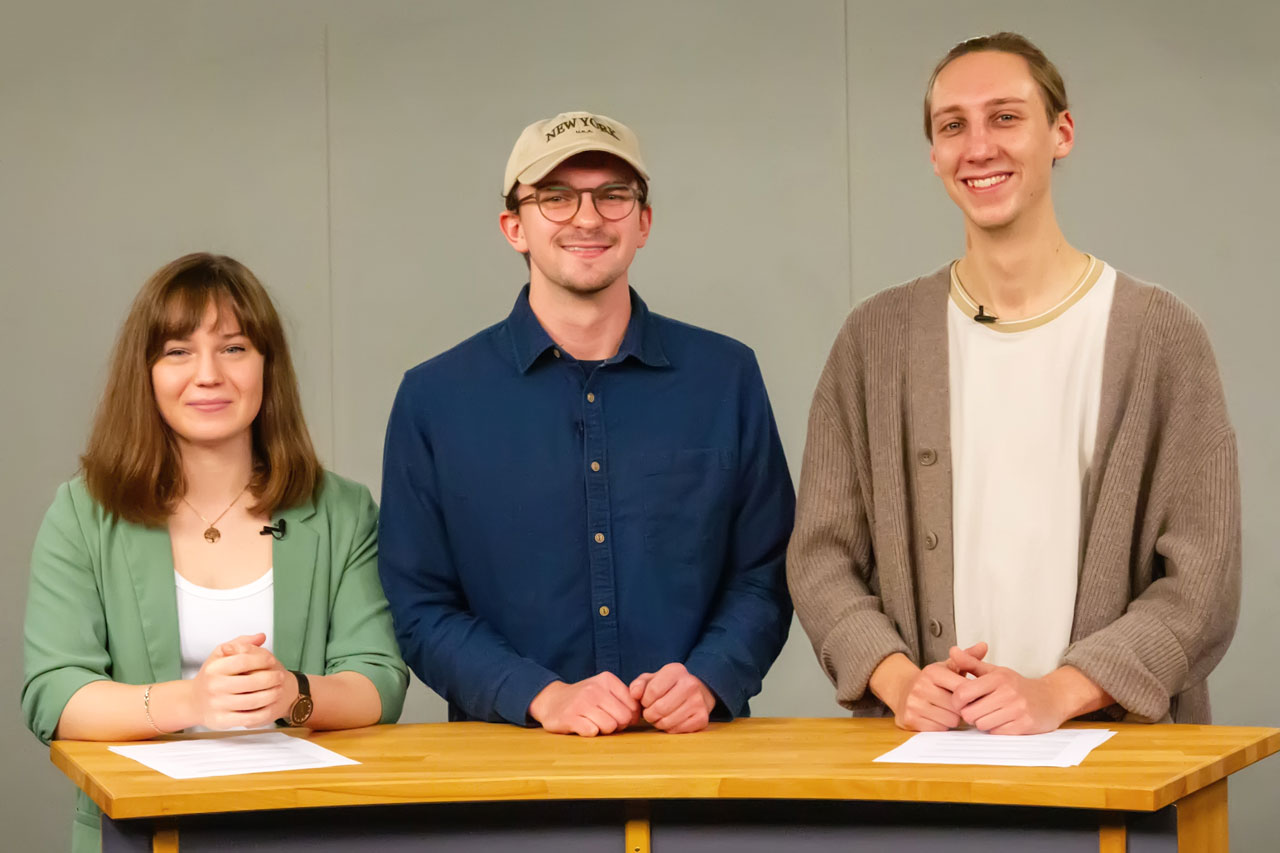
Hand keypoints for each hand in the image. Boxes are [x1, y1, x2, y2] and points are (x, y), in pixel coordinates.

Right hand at [190, 633, 291, 729]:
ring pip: (252, 701)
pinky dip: (263, 712)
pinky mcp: (221, 721)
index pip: (244, 660)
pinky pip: (248, 718)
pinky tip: (269, 705)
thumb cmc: (212, 676)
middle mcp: (214, 686)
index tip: (272, 660)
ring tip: (278, 690)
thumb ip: (241, 643)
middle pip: (251, 681)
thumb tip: (261, 637)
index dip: (262, 659)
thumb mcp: (220, 655)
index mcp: (214, 668)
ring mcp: (217, 705)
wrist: (194, 702)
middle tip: (280, 676)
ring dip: (271, 695)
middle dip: (271, 678)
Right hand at [528, 672, 639, 736]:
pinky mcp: (569, 717)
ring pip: (610, 726)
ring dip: (603, 730)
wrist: (552, 700)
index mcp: (607, 680)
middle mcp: (594, 689)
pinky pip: (592, 732)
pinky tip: (583, 725)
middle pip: (624, 718)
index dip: (629, 716)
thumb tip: (638, 717)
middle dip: (618, 725)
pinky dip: (590, 732)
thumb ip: (624, 699)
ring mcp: (581, 702)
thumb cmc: (584, 698)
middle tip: (605, 721)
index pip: (633, 706)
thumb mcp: (604, 690)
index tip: (617, 715)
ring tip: (593, 722)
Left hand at [629, 663, 715, 733]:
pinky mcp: (703, 718)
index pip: (653, 691)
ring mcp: (699, 702)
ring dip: (658, 723)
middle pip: (660, 708)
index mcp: (676, 670)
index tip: (646, 701)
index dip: (644, 701)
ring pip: (667, 722)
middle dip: (649, 714)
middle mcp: (691, 684)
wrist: (696, 692)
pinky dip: (670, 729)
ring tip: (660, 716)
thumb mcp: (651, 680)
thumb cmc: (667, 687)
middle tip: (650, 713)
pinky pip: (677, 730)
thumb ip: (638, 685)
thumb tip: (634, 694)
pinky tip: (671, 720)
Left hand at [948, 644, 1065, 734]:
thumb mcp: (995, 671)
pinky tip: (1002, 722)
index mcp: (997, 677)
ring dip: (983, 723)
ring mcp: (1017, 709)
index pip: (962, 692)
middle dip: (970, 714)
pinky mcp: (1025, 725)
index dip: (956, 701)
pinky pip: (997, 733)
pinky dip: (996, 730)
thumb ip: (971, 663)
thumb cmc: (1018, 686)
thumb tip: (952, 651)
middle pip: (970, 713)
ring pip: (982, 725)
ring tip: (990, 715)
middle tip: (977, 710)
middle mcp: (1008, 692)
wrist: (1051, 698)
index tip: (961, 702)